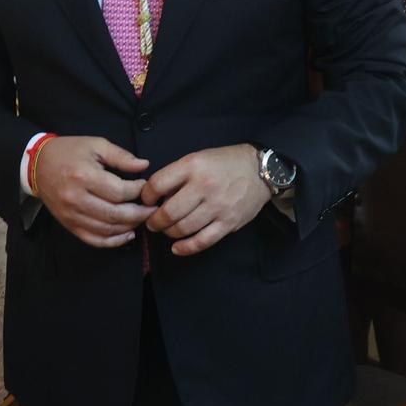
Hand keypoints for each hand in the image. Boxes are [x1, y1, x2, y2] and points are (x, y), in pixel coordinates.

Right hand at [33, 136, 150, 248]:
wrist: (37, 165)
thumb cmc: (69, 152)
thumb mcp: (95, 145)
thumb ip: (121, 156)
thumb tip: (144, 166)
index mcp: (84, 175)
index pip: (119, 191)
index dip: (138, 191)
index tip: (145, 186)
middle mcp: (76, 198)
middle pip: (115, 214)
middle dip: (139, 214)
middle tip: (153, 209)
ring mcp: (71, 214)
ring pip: (107, 229)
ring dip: (129, 227)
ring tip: (142, 219)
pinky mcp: (69, 224)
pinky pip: (93, 239)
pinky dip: (112, 241)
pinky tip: (127, 235)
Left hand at [142, 144, 269, 256]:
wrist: (260, 170)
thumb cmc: (224, 163)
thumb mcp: (197, 158)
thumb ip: (177, 175)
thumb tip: (155, 197)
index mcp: (193, 166)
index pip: (158, 184)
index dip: (146, 196)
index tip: (146, 201)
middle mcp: (204, 186)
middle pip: (168, 212)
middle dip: (154, 221)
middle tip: (152, 222)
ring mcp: (217, 206)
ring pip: (183, 228)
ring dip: (168, 232)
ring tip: (166, 230)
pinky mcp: (228, 223)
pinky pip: (202, 241)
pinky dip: (186, 248)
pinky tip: (177, 248)